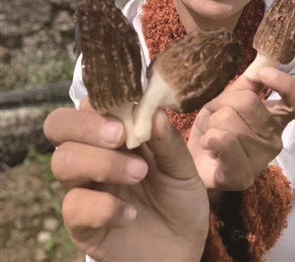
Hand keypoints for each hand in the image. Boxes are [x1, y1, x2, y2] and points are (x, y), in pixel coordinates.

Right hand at [44, 101, 208, 261]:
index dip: (102, 99)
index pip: (90, 103)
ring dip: (101, 163)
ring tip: (139, 174)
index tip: (131, 105)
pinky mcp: (82, 224)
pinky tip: (130, 214)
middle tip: (120, 136)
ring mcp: (84, 189)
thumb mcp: (184, 169)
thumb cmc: (179, 200)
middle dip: (85, 125)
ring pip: (62, 162)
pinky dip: (103, 208)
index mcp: (115, 134)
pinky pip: (74, 207)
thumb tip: (155, 110)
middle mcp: (92, 156)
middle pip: (58, 125)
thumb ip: (168, 142)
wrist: (181, 250)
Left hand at [187, 67, 294, 193]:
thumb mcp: (228, 100)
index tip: (264, 74)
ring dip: (210, 121)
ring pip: (229, 119)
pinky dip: (208, 137)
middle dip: (222, 101)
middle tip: (214, 113)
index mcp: (276, 119)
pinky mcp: (241, 176)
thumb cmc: (215, 128)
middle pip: (248, 102)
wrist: (196, 164)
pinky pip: (222, 140)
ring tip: (210, 133)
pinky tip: (208, 145)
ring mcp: (260, 160)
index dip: (285, 84)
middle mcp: (275, 140)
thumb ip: (246, 84)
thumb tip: (261, 63)